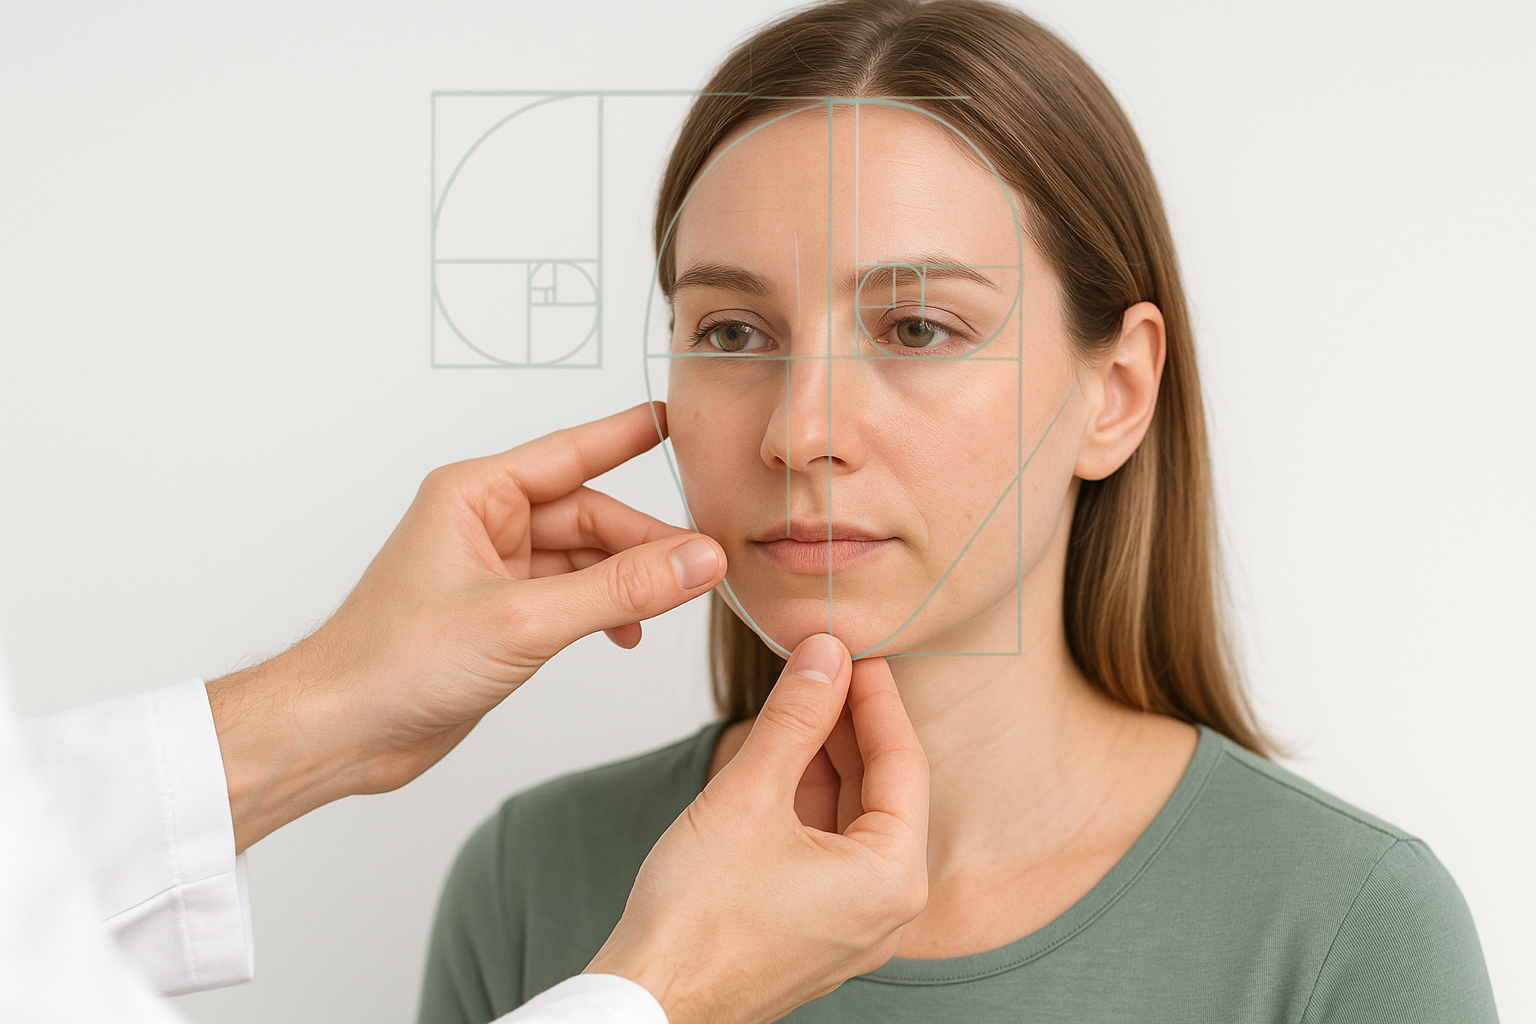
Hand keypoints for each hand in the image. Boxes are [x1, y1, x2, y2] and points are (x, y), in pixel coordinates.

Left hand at [207, 401, 725, 851]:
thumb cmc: (393, 661)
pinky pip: (573, 596)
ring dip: (629, 581)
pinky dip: (605, 611)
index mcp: (476, 494)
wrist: (342, 730)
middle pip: (591, 514)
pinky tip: (627, 635)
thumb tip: (695, 561)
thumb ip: (617, 590)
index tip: (678, 417)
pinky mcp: (502, 614)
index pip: (573, 451)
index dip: (630, 435)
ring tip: (675, 601)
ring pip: (586, 558)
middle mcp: (486, 523)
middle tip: (704, 563)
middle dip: (646, 540)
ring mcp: (495, 570)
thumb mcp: (523, 620)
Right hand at [584, 633, 930, 1023]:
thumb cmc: (694, 921)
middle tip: (823, 665)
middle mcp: (886, 909)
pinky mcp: (815, 930)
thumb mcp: (749, 795)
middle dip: (850, 724)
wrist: (649, 1003)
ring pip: (852, 819)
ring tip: (799, 699)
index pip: (902, 762)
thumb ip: (795, 717)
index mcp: (892, 879)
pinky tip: (780, 759)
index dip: (876, 696)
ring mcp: (851, 924)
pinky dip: (808, 801)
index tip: (855, 650)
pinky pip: (828, 850)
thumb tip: (824, 655)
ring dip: (827, 759)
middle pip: (882, 791)